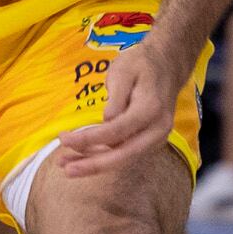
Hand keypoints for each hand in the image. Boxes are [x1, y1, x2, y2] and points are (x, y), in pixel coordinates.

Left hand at [56, 34, 186, 176]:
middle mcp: (157, 129)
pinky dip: (103, 156)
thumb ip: (116, 97)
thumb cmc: (141, 64)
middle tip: (65, 169)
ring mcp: (156, 138)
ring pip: (123, 158)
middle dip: (93, 164)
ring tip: (65, 164)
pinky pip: (125, 152)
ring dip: (94, 163)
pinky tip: (81, 157)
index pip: (116, 131)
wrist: (168, 65)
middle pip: (123, 154)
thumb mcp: (124, 71)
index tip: (64, 139)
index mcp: (150, 109)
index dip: (89, 139)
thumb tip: (106, 121)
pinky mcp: (149, 141)